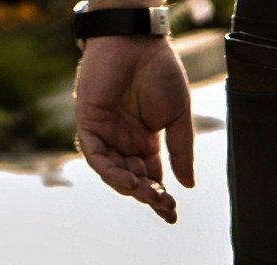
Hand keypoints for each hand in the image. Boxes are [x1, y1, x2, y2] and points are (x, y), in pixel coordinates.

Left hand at [74, 37, 195, 223]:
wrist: (138, 40)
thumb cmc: (160, 70)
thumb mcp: (178, 116)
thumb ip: (181, 150)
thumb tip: (188, 184)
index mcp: (144, 141)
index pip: (151, 177)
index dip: (160, 197)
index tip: (172, 213)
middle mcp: (123, 141)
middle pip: (132, 179)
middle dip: (147, 195)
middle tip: (163, 203)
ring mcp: (105, 132)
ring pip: (112, 172)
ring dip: (129, 187)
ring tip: (147, 193)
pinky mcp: (89, 122)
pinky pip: (95, 155)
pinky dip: (109, 171)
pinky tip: (128, 179)